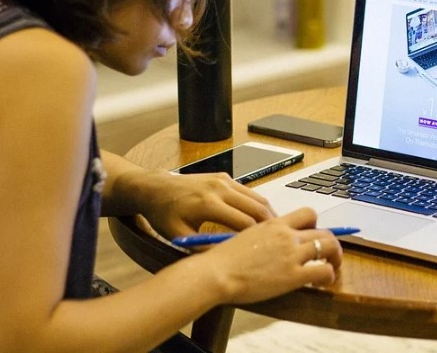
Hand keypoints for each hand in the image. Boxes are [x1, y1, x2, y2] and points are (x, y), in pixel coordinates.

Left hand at [136, 170, 275, 239]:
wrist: (156, 188)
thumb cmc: (165, 214)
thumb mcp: (179, 236)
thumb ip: (203, 248)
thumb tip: (227, 259)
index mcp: (208, 204)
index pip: (244, 222)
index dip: (258, 238)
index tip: (266, 251)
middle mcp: (220, 188)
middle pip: (257, 208)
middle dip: (270, 226)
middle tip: (280, 241)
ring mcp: (224, 180)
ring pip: (257, 198)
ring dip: (268, 214)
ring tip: (275, 231)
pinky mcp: (225, 176)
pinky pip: (248, 192)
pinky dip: (258, 205)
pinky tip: (260, 218)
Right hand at [203, 207, 342, 302]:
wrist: (216, 273)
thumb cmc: (222, 259)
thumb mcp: (245, 236)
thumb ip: (263, 236)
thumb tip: (268, 245)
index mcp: (275, 224)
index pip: (307, 213)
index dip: (316, 224)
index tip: (313, 235)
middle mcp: (287, 235)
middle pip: (323, 231)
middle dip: (330, 244)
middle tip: (328, 256)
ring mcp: (292, 254)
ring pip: (329, 247)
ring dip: (335, 258)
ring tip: (331, 268)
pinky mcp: (293, 275)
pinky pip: (324, 271)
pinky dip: (329, 276)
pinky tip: (321, 283)